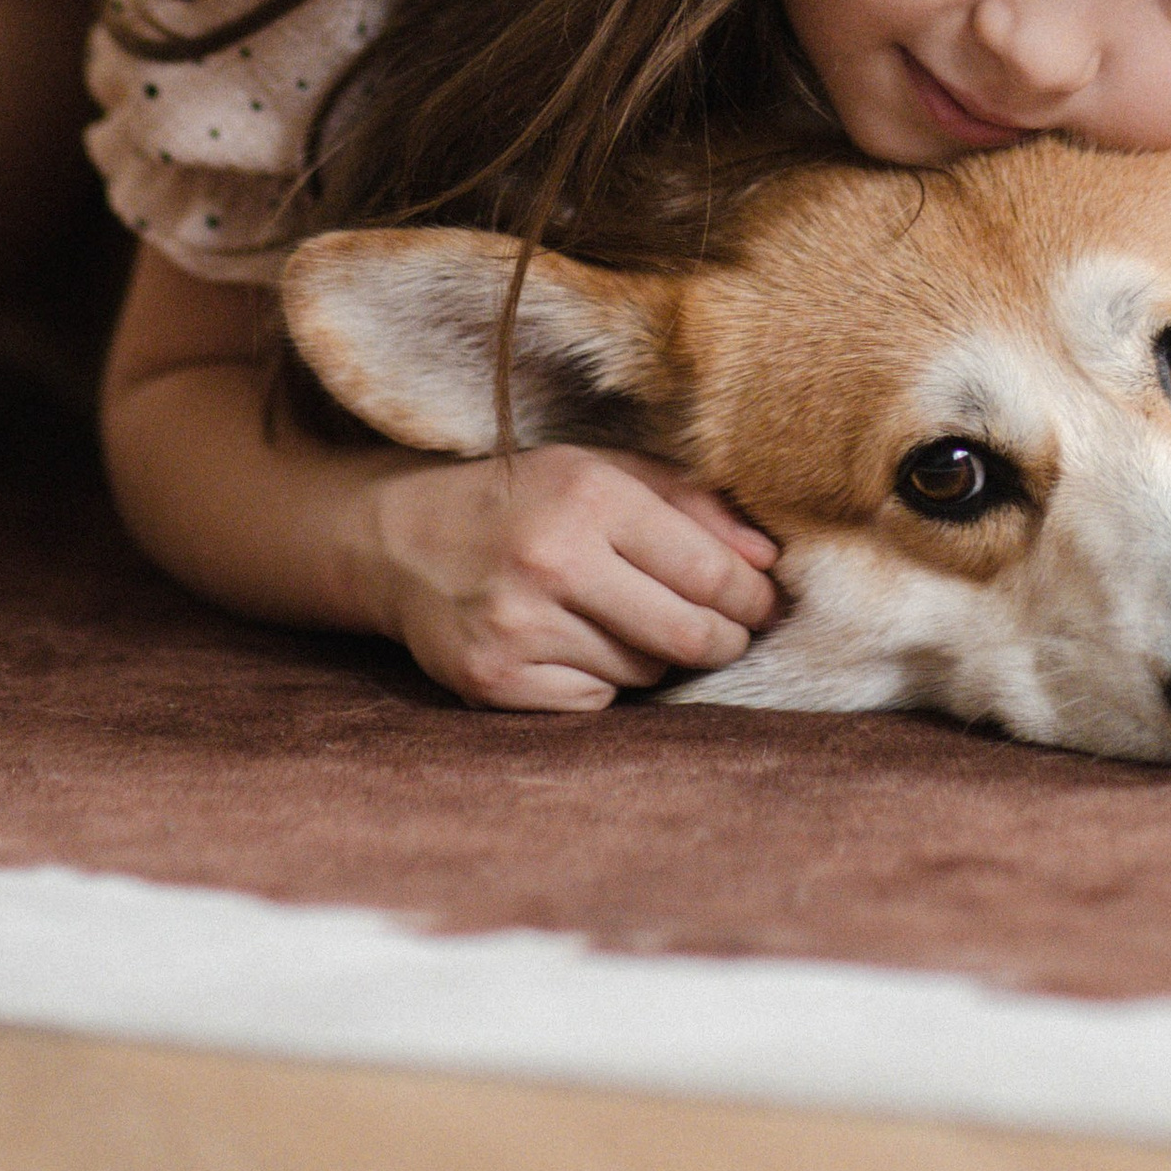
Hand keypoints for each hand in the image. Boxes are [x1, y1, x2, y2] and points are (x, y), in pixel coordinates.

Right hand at [362, 444, 779, 713]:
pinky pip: (593, 701)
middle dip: (725, 640)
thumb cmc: (524, 498)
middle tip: (731, 634)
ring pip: (644, 672)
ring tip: (634, 624)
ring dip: (657, 656)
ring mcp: (519, 627)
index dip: (753, 598)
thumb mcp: (603, 469)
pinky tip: (579, 646)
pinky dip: (602, 681)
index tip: (766, 604)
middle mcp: (553, 562)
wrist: (402, 538)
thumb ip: (691, 504)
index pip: (709, 572)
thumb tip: (768, 561)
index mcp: (589, 497)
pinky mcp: (493, 680)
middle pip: (688, 634)